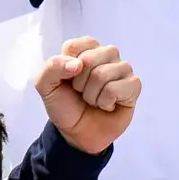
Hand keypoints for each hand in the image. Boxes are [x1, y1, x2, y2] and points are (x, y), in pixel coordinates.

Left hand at [32, 35, 139, 152]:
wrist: (77, 133)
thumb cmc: (65, 105)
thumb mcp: (45, 86)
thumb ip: (52, 67)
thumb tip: (77, 64)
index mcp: (86, 49)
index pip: (73, 46)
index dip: (65, 68)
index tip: (67, 80)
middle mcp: (106, 54)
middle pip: (89, 59)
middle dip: (79, 83)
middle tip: (81, 93)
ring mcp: (122, 68)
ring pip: (103, 74)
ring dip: (91, 95)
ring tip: (93, 100)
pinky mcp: (133, 85)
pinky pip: (115, 89)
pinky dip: (105, 102)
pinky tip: (106, 105)